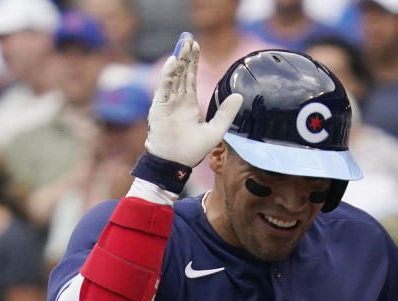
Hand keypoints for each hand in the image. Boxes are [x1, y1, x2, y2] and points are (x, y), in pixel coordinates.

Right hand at [145, 32, 242, 169]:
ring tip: (182, 44)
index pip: (190, 78)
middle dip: (184, 56)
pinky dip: (168, 75)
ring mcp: (166, 104)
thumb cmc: (192, 152)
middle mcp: (176, 102)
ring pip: (172, 77)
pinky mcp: (158, 109)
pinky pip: (163, 88)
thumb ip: (226, 113)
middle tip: (188, 38)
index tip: (196, 46)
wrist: (175, 165)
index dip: (193, 62)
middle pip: (180, 73)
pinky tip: (173, 61)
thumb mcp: (215, 131)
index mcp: (187, 105)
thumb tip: (239, 96)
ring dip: (177, 60)